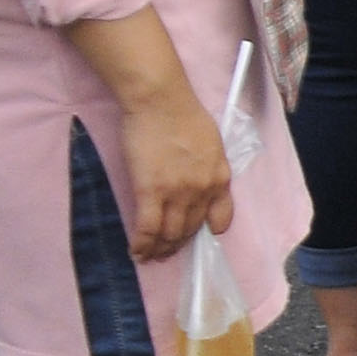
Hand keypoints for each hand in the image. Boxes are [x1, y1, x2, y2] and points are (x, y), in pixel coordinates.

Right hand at [110, 80, 233, 262]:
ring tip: (150, 255)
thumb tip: (199, 184)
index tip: (197, 237)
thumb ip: (208, 168)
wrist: (161, 100)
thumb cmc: (183, 114)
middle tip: (166, 251)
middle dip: (178, 244)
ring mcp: (177, 193)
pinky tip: (136, 251)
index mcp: (220, 177)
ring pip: (169, 234)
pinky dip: (142, 244)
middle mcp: (203, 190)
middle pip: (190, 229)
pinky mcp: (150, 191)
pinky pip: (147, 228)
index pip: (220, 217)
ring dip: (159, 249)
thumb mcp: (212, 144)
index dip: (206, 231)